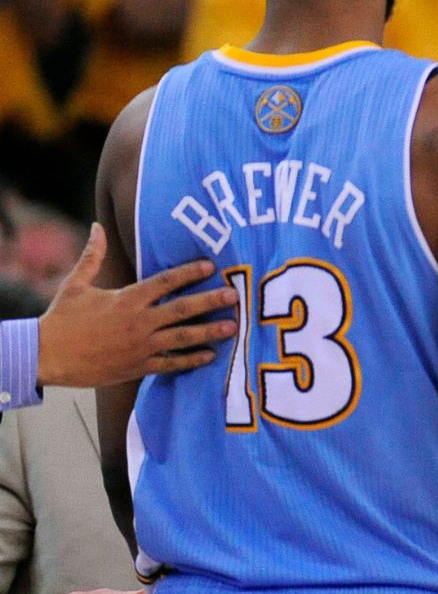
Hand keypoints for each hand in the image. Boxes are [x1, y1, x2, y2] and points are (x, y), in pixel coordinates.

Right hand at [38, 224, 237, 387]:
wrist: (47, 356)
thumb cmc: (62, 319)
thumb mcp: (76, 284)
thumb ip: (93, 256)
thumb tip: (97, 227)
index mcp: (126, 299)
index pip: (164, 281)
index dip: (189, 272)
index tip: (210, 265)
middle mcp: (138, 321)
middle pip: (182, 309)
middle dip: (210, 301)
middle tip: (234, 295)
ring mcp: (141, 346)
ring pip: (183, 338)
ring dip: (210, 332)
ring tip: (233, 327)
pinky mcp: (139, 366)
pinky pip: (172, 364)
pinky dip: (192, 361)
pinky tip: (212, 356)